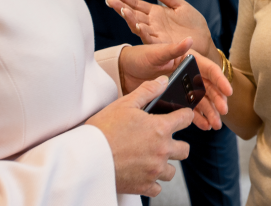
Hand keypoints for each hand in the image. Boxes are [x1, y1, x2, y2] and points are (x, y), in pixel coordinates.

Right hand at [86, 77, 192, 196]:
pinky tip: (142, 174)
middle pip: (184, 149)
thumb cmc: (102, 130)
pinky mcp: (143, 186)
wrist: (84, 159)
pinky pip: (157, 188)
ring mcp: (154, 170)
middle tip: (163, 141)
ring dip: (165, 164)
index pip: (186, 118)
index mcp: (160, 128)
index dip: (184, 115)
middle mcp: (162, 151)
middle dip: (177, 144)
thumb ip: (147, 91)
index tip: (180, 117)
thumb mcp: (124, 104)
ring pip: (172, 171)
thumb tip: (163, 82)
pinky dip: (152, 182)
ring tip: (151, 159)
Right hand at [107, 0, 215, 60]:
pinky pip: (150, 38)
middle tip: (110, 0)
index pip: (137, 4)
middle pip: (133, 14)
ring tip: (122, 9)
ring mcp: (156, 34)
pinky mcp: (162, 44)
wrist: (203, 40)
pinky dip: (143, 32)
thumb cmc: (193, 24)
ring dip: (129, 18)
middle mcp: (152, 24)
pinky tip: (137, 25)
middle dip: (121, 7)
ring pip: (138, 26)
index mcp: (156, 14)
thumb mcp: (180, 5)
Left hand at [118, 40, 233, 130]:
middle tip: (223, 112)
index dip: (220, 80)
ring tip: (215, 125)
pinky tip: (204, 126)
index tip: (228, 92)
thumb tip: (190, 39)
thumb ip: (173, 49)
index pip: (209, 70)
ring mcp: (183, 87)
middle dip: (217, 101)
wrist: (123, 71)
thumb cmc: (140, 57)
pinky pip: (190, 109)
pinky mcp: (175, 99)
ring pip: (202, 101)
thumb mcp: (156, 53)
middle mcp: (189, 74)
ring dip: (210, 112)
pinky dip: (198, 118)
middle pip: (208, 88)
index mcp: (188, 60)